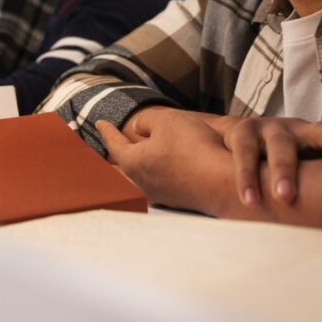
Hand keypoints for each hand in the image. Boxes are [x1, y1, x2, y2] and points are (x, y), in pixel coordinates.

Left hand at [97, 106, 232, 215]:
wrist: (223, 183)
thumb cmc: (194, 149)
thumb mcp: (168, 121)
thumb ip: (147, 121)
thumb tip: (137, 128)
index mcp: (134, 162)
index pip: (113, 144)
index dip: (106, 131)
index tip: (99, 123)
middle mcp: (141, 182)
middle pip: (116, 171)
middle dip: (107, 160)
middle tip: (98, 153)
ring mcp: (158, 194)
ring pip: (132, 182)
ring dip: (124, 171)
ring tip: (120, 165)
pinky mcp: (175, 200)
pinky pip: (149, 187)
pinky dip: (142, 179)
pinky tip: (149, 177)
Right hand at [211, 116, 321, 206]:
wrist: (248, 133)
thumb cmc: (294, 157)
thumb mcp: (313, 159)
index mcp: (312, 134)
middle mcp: (288, 129)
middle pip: (286, 146)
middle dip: (284, 170)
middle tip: (286, 196)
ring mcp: (262, 129)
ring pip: (255, 149)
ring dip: (254, 174)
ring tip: (253, 201)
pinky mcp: (241, 133)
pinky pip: (240, 156)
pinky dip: (242, 177)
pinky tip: (247, 199)